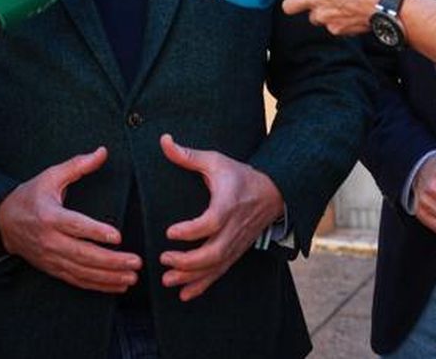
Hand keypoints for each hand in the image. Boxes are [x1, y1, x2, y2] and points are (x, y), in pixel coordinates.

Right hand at [0, 147, 140, 292]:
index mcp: (49, 216)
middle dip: (111, 261)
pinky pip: (77, 280)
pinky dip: (97, 285)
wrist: (2, 221)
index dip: (96, 232)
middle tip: (135, 262)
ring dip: (108, 277)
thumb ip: (77, 165)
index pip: (75, 226)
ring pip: (82, 271)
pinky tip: (117, 285)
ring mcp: (50, 257)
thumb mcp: (50, 176)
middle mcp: (49, 240)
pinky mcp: (52, 268)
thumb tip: (102, 152)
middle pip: (82, 254)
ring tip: (131, 277)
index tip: (117, 236)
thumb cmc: (30, 196)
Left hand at [158, 134, 284, 300]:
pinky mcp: (236, 252)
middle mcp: (234, 227)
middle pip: (214, 251)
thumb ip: (188, 155)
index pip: (212, 222)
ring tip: (167, 280)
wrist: (272, 193)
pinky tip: (183, 294)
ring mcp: (236, 243)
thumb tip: (164, 140)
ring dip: (191, 277)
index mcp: (228, 203)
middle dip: (188, 260)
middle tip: (163, 258)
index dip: (191, 230)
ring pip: (216, 266)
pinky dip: (203, 285)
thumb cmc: (239, 175)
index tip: (170, 232)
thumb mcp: (215, 161)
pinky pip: (220, 272)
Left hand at [279, 0, 390, 36]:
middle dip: (295, 2)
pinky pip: (332, 26)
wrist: (382, 1)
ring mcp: (323, 16)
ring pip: (314, 17)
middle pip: (290, 5)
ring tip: (338, 3)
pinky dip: (339, 21)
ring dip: (321, 12)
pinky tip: (350, 12)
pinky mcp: (335, 29)